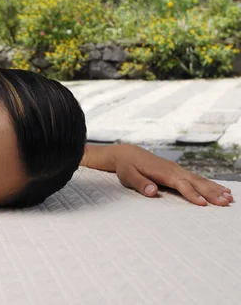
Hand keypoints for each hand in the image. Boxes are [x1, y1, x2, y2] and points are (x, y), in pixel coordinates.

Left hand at [110, 144, 233, 205]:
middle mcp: (173, 170)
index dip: (191, 194)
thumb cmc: (127, 166)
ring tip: (229, 197)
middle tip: (225, 202)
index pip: (180, 184)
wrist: (127, 153)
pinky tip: (220, 190)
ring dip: (214, 188)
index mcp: (162, 172)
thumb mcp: (128, 175)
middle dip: (211, 192)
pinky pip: (196, 178)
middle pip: (195, 182)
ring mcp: (177, 170)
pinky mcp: (177, 171)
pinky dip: (209, 184)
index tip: (203, 203)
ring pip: (199, 179)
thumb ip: (140, 183)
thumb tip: (153, 192)